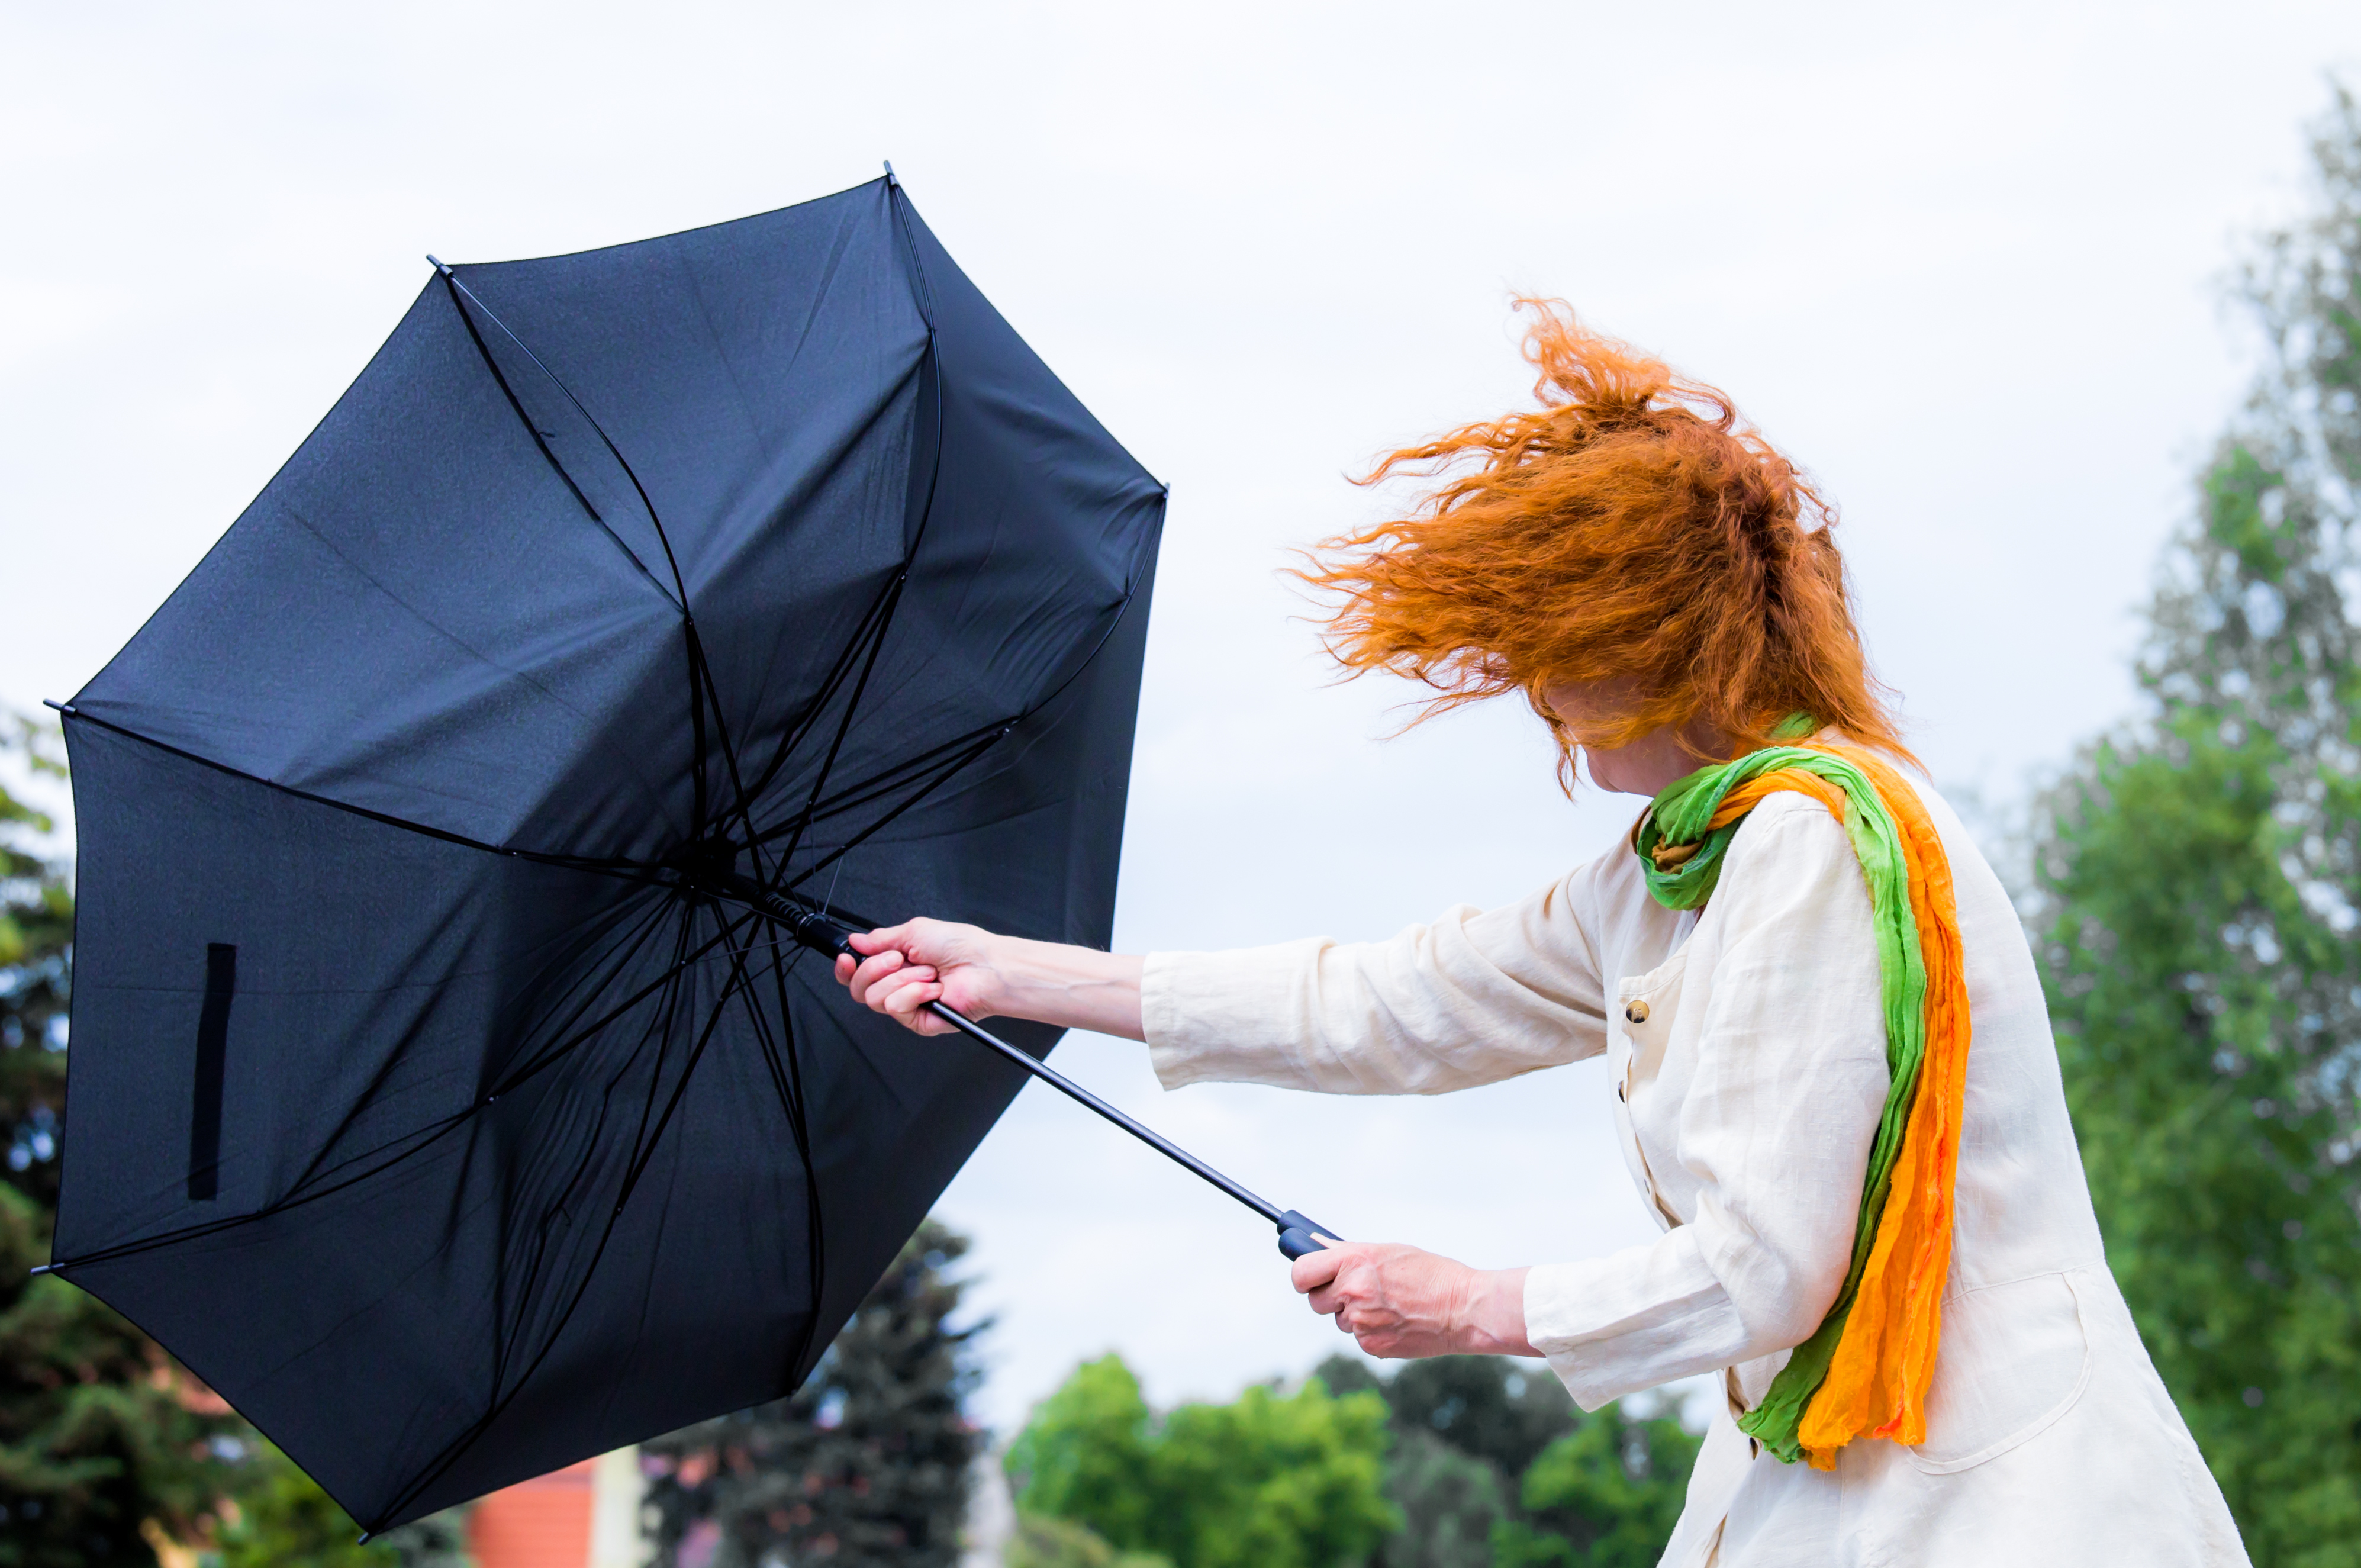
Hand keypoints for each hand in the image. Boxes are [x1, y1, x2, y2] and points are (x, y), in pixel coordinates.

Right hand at [833, 919, 1002, 1035]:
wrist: (984, 967)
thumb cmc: (960, 946)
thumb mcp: (914, 931)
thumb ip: (880, 938)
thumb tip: (856, 941)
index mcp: (896, 963)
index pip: (858, 972)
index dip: (846, 968)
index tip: (847, 958)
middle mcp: (899, 984)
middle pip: (859, 988)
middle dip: (875, 968)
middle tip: (900, 959)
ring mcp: (908, 1004)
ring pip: (875, 998)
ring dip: (903, 979)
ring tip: (928, 973)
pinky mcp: (917, 1022)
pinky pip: (896, 1008)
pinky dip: (914, 993)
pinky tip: (933, 989)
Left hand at [1290, 1240, 1533, 1359]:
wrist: (1463, 1307)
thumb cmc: (1429, 1273)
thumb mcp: (1387, 1252)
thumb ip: (1349, 1253)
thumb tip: (1316, 1246)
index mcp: (1353, 1261)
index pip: (1301, 1273)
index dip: (1303, 1276)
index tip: (1310, 1278)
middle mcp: (1351, 1290)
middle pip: (1315, 1301)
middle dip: (1331, 1297)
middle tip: (1354, 1291)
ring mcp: (1360, 1321)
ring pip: (1341, 1321)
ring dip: (1355, 1315)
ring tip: (1389, 1305)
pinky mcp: (1371, 1345)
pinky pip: (1359, 1338)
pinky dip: (1373, 1331)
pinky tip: (1397, 1321)